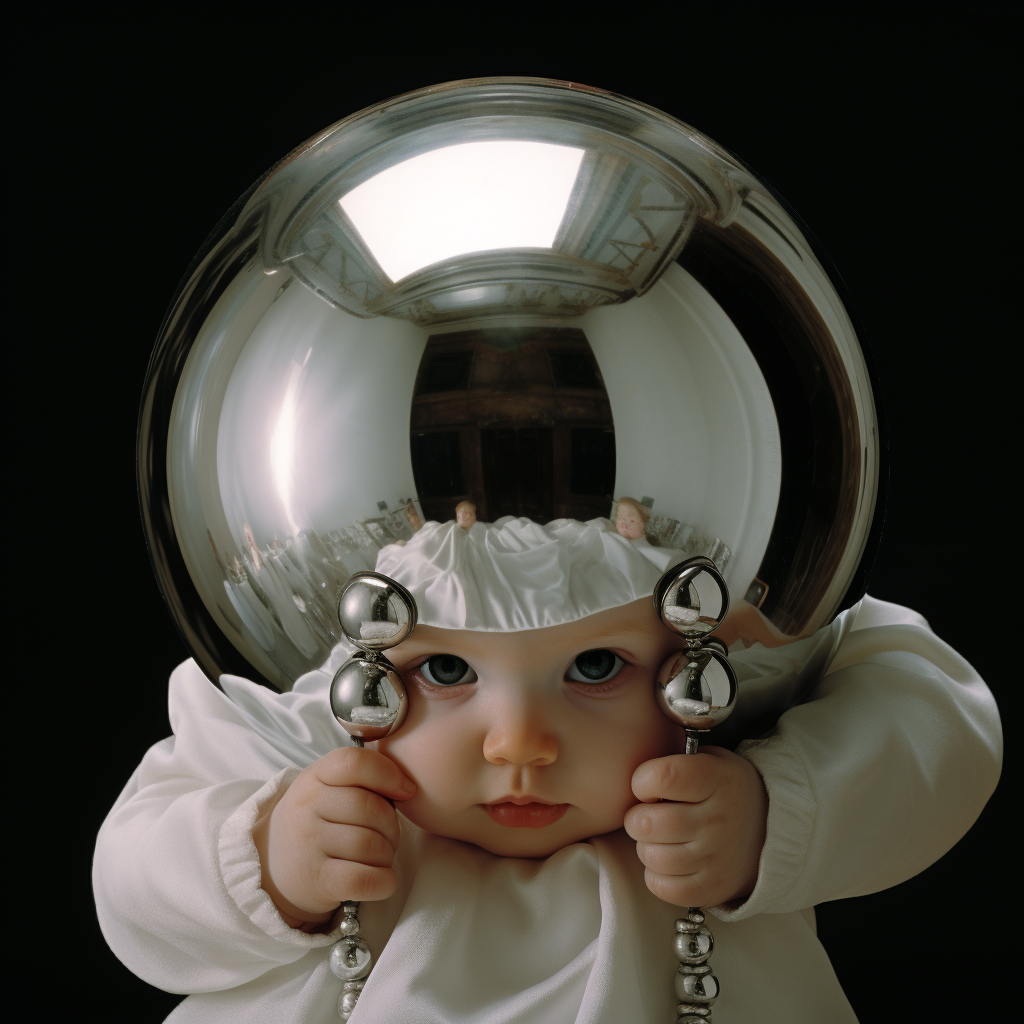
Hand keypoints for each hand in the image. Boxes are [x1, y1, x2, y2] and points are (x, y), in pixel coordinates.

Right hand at [252, 747, 416, 928]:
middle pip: (370, 808)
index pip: (355, 763)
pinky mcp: (317, 881)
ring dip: (387, 854)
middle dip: (392, 824)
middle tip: (387, 834)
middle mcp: (306, 807)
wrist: (273, 865)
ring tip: (378, 856)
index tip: (407, 791)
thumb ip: (364, 776)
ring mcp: (308, 845)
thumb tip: (408, 788)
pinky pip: (363, 879)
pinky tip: (382, 879)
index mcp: (314, 777)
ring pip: (371, 845)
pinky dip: (384, 881)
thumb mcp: (328, 786)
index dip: (389, 774)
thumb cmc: (318, 820)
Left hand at [624, 747, 767, 908]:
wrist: (770, 830)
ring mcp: (717, 857)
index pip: (664, 776)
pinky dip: (656, 875)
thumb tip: (635, 775)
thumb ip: (675, 760)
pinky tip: (668, 860)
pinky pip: (662, 886)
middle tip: (647, 814)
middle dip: (637, 817)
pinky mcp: (712, 888)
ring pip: (652, 856)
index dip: (643, 780)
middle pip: (648, 822)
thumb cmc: (723, 790)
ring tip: (659, 838)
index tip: (647, 785)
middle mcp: (719, 819)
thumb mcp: (710, 760)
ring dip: (645, 847)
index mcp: (717, 779)